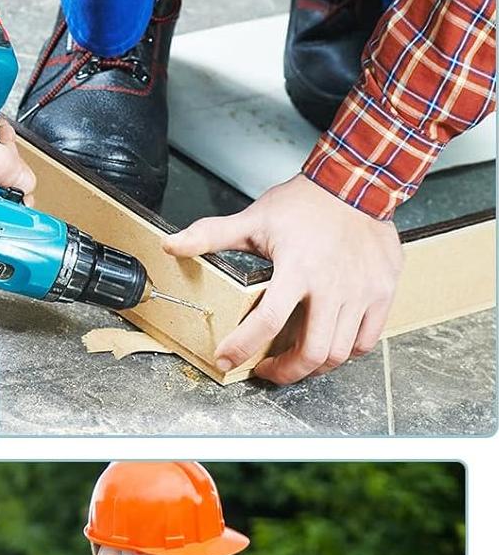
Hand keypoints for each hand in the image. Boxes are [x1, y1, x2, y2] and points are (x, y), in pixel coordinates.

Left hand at [161, 174, 401, 383]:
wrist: (359, 182)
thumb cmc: (306, 202)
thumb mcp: (254, 219)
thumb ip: (210, 235)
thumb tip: (171, 244)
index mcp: (297, 269)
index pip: (266, 322)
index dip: (242, 348)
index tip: (225, 359)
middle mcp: (333, 286)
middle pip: (311, 352)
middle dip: (284, 373)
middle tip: (266, 370)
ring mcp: (362, 291)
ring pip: (339, 352)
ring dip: (313, 366)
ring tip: (294, 361)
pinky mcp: (382, 292)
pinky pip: (367, 339)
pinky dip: (345, 351)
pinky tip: (327, 344)